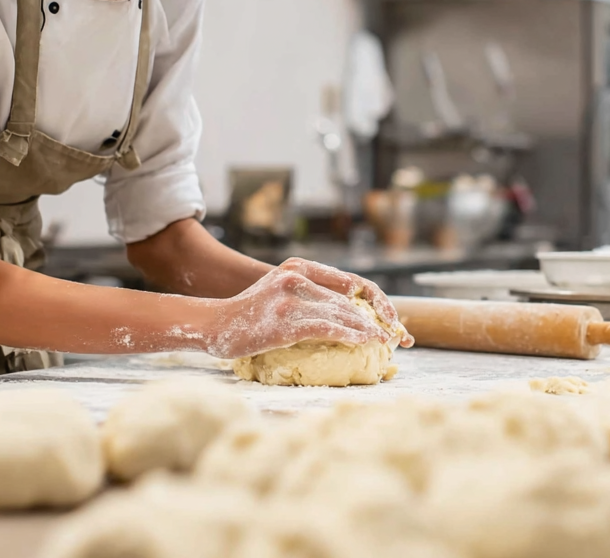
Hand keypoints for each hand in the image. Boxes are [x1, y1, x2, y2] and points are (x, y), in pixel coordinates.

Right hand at [204, 266, 394, 359]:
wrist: (214, 324)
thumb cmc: (250, 313)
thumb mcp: (280, 289)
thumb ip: (309, 292)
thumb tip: (346, 308)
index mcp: (299, 267)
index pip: (350, 281)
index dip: (376, 299)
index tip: (390, 315)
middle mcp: (297, 278)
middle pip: (350, 299)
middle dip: (376, 317)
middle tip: (395, 333)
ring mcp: (290, 299)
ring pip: (341, 314)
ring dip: (368, 329)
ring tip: (384, 340)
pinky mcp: (285, 322)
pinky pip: (327, 328)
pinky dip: (350, 335)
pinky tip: (364, 342)